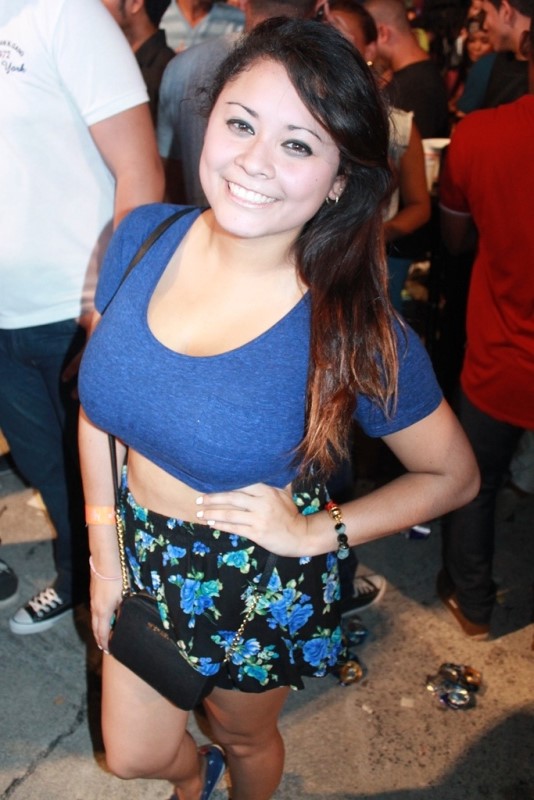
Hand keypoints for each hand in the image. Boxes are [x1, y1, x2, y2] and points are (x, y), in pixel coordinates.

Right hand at [90, 577, 121, 652]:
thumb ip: (123, 609)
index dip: (105, 643)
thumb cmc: (117, 579)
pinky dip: (98, 620)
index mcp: (104, 611)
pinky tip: (102, 618)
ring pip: (94, 620)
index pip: (103, 632)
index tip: (108, 650)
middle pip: (96, 629)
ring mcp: (93, 601)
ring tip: (102, 636)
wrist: (105, 563)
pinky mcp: (93, 595)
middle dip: (100, 639)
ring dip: (98, 630)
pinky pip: (94, 612)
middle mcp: (96, 609)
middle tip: (104, 648)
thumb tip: (125, 619)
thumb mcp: (124, 596)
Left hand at [195, 483, 310, 557]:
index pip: (241, 484)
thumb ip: (270, 484)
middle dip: (212, 498)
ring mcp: (258, 519)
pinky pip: (234, 528)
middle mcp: (262, 503)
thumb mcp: (283, 494)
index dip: (224, 484)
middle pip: (231, 498)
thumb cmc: (290, 514)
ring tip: (200, 513)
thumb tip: (257, 471)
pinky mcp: (256, 533)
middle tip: (199, 499)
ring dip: (212, 513)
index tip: (210, 482)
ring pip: (230, 514)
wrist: (301, 536)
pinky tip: (211, 523)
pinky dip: (221, 525)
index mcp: (267, 491)